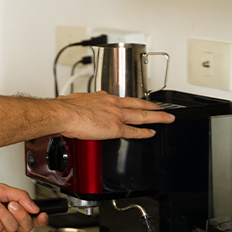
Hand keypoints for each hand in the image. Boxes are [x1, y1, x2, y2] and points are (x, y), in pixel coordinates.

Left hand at [0, 180, 48, 231]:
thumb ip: (21, 196)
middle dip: (20, 214)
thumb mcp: (2, 188)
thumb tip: (34, 207)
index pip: (31, 218)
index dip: (40, 219)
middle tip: (11, 204)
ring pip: (11, 227)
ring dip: (2, 213)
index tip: (42, 215)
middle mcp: (6, 218)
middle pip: (25, 225)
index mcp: (12, 208)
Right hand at [58, 91, 173, 140]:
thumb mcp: (74, 102)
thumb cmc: (65, 109)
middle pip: (138, 104)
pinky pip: (134, 131)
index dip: (131, 102)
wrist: (64, 114)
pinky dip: (144, 132)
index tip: (136, 102)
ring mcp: (116, 116)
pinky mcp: (115, 128)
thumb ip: (78, 105)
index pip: (121, 100)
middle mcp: (112, 104)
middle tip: (162, 107)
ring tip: (167, 118)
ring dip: (157, 116)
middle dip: (152, 106)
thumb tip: (71, 105)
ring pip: (142, 115)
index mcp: (101, 98)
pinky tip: (152, 133)